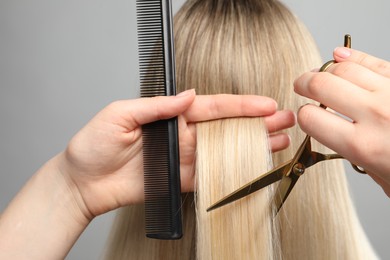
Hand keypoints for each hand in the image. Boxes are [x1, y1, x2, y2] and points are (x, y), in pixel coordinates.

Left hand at [59, 89, 295, 218]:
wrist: (82, 183)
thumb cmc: (93, 145)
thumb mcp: (119, 114)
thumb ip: (156, 106)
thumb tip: (189, 95)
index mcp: (170, 115)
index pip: (212, 107)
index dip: (240, 106)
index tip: (265, 104)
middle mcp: (181, 135)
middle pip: (226, 128)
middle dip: (257, 124)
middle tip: (285, 120)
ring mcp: (183, 159)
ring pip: (225, 151)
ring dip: (253, 146)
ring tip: (280, 141)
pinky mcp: (179, 181)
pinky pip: (211, 176)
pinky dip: (233, 172)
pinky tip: (253, 166)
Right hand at [294, 47, 389, 195]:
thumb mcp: (382, 178)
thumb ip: (354, 153)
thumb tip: (337, 133)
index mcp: (365, 146)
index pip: (311, 118)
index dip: (303, 116)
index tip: (304, 115)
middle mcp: (377, 115)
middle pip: (322, 85)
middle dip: (304, 84)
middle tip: (301, 86)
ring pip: (344, 69)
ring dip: (325, 71)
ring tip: (321, 76)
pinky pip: (373, 61)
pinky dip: (352, 57)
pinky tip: (341, 57)